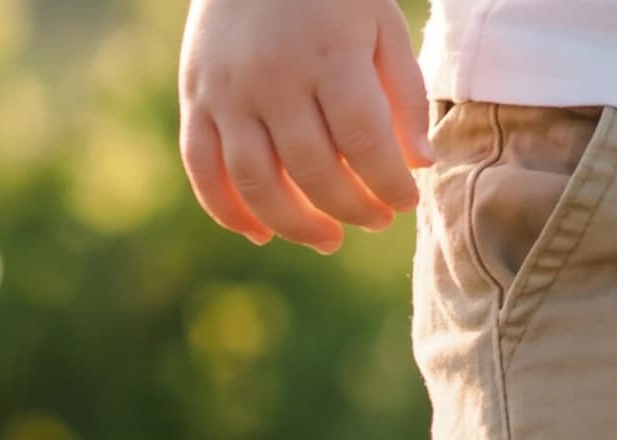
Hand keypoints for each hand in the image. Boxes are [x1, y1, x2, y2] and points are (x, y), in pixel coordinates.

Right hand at [176, 0, 430, 252]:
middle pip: (313, 171)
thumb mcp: (381, 24)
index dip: (390, 184)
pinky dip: (226, 209)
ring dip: (294, 224)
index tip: (407, 200)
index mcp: (329, 57)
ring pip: (255, 182)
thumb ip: (404, 92)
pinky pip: (202, 167)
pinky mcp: (194, 98)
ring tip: (328, 238)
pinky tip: (258, 233)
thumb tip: (421, 164)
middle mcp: (273, 78)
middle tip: (378, 220)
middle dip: (353, 209)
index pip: (364, 142)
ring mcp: (227, 91)